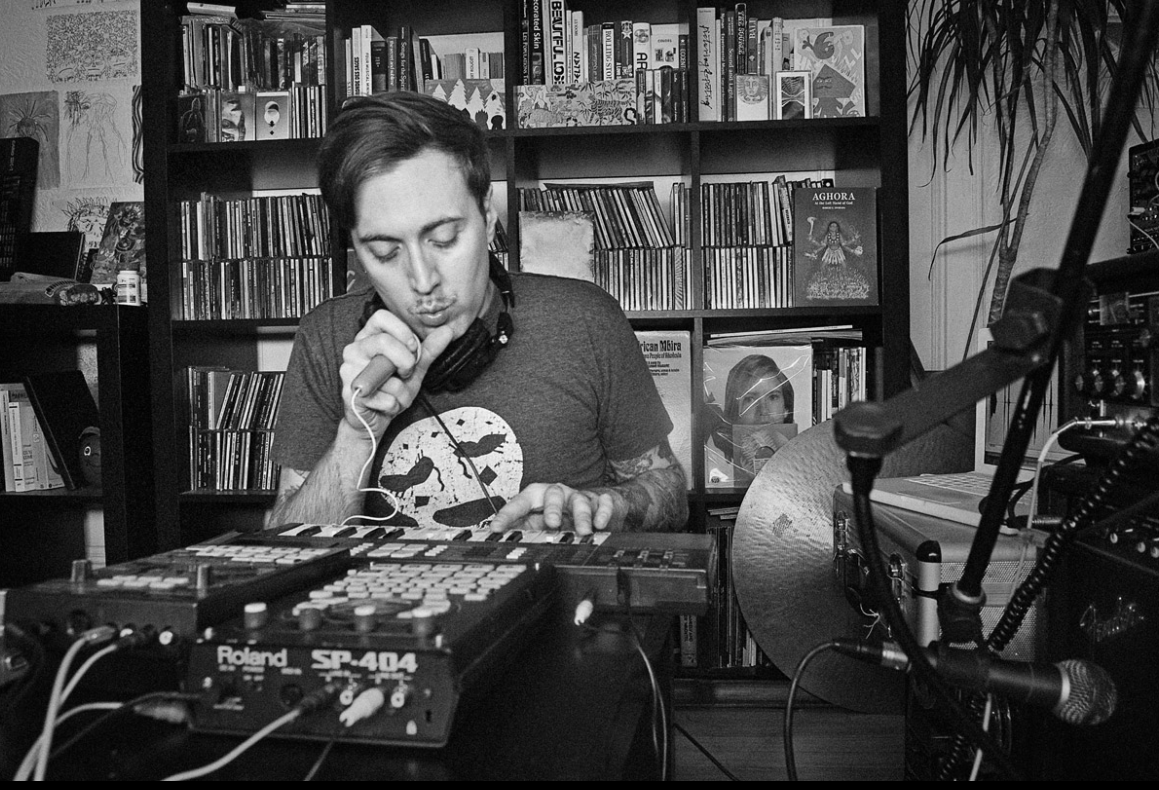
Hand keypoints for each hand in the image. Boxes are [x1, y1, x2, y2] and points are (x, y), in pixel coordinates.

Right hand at [340, 309, 454, 436]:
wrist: (375, 420)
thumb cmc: (391, 390)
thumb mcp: (414, 368)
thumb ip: (429, 350)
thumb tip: (447, 331)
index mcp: (368, 337)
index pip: (381, 317)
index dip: (403, 332)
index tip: (414, 349)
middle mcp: (354, 350)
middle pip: (384, 342)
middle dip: (406, 361)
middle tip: (406, 373)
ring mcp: (348, 371)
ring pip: (386, 374)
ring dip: (403, 391)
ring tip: (397, 395)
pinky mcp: (351, 393)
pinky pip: (384, 397)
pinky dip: (394, 405)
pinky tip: (387, 406)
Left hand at [489, 483, 619, 535]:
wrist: (589, 511)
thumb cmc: (559, 516)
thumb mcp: (535, 524)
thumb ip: (519, 529)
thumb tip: (499, 538)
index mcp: (537, 498)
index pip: (520, 502)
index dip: (507, 514)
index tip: (496, 528)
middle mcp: (557, 495)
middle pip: (553, 494)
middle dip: (553, 508)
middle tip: (552, 523)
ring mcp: (578, 498)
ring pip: (579, 500)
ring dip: (581, 515)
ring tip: (583, 531)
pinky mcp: (598, 503)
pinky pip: (602, 503)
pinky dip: (602, 512)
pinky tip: (600, 523)